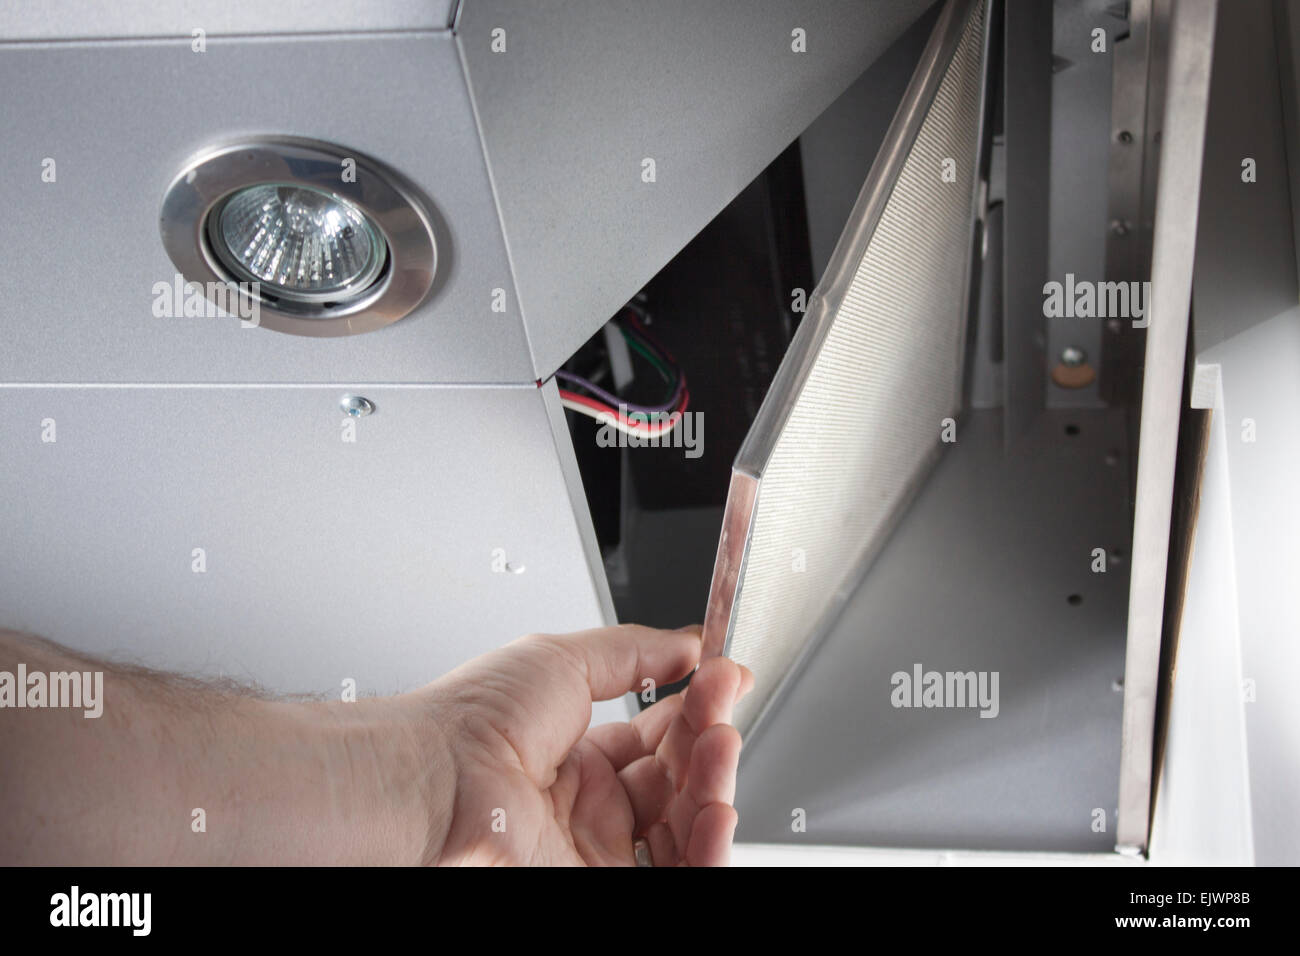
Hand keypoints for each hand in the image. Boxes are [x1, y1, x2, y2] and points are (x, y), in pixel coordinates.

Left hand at [414, 624, 752, 865]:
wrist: (438, 779)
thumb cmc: (473, 723)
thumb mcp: (564, 660)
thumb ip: (635, 653)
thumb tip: (688, 644)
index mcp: (576, 758)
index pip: (659, 738)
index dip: (696, 708)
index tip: (726, 677)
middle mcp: (588, 807)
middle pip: (678, 780)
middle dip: (709, 736)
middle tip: (722, 703)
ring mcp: (595, 850)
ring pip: (685, 827)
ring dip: (715, 785)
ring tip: (721, 744)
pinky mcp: (603, 883)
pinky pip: (677, 872)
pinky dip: (709, 846)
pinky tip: (718, 808)